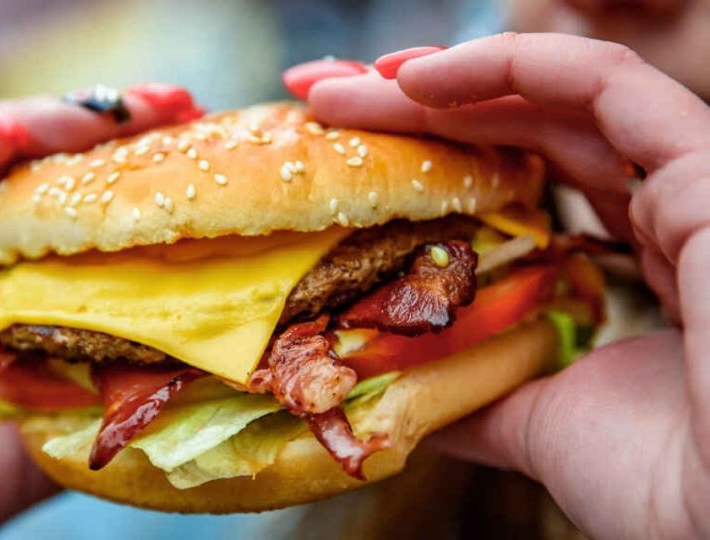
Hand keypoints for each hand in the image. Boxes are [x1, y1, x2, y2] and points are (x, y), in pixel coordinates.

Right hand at [0, 85, 200, 538]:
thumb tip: (204, 359)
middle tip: (169, 109)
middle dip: (106, 135)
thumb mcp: (35, 447)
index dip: (144, 184)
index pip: (89, 220)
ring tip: (91, 120)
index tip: (206, 153)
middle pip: (43, 170)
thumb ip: (100, 399)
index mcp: (20, 300)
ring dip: (35, 124)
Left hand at [285, 33, 709, 538]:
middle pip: (523, 132)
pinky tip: (419, 80)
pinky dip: (513, 65)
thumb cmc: (671, 493)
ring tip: (350, 88)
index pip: (524, 179)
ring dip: (441, 81)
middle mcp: (659, 215)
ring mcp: (686, 188)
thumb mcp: (540, 427)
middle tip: (326, 100)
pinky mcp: (706, 173)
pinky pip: (607, 86)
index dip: (438, 153)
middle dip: (416, 110)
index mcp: (631, 264)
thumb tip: (400, 394)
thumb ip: (478, 394)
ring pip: (551, 98)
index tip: (347, 150)